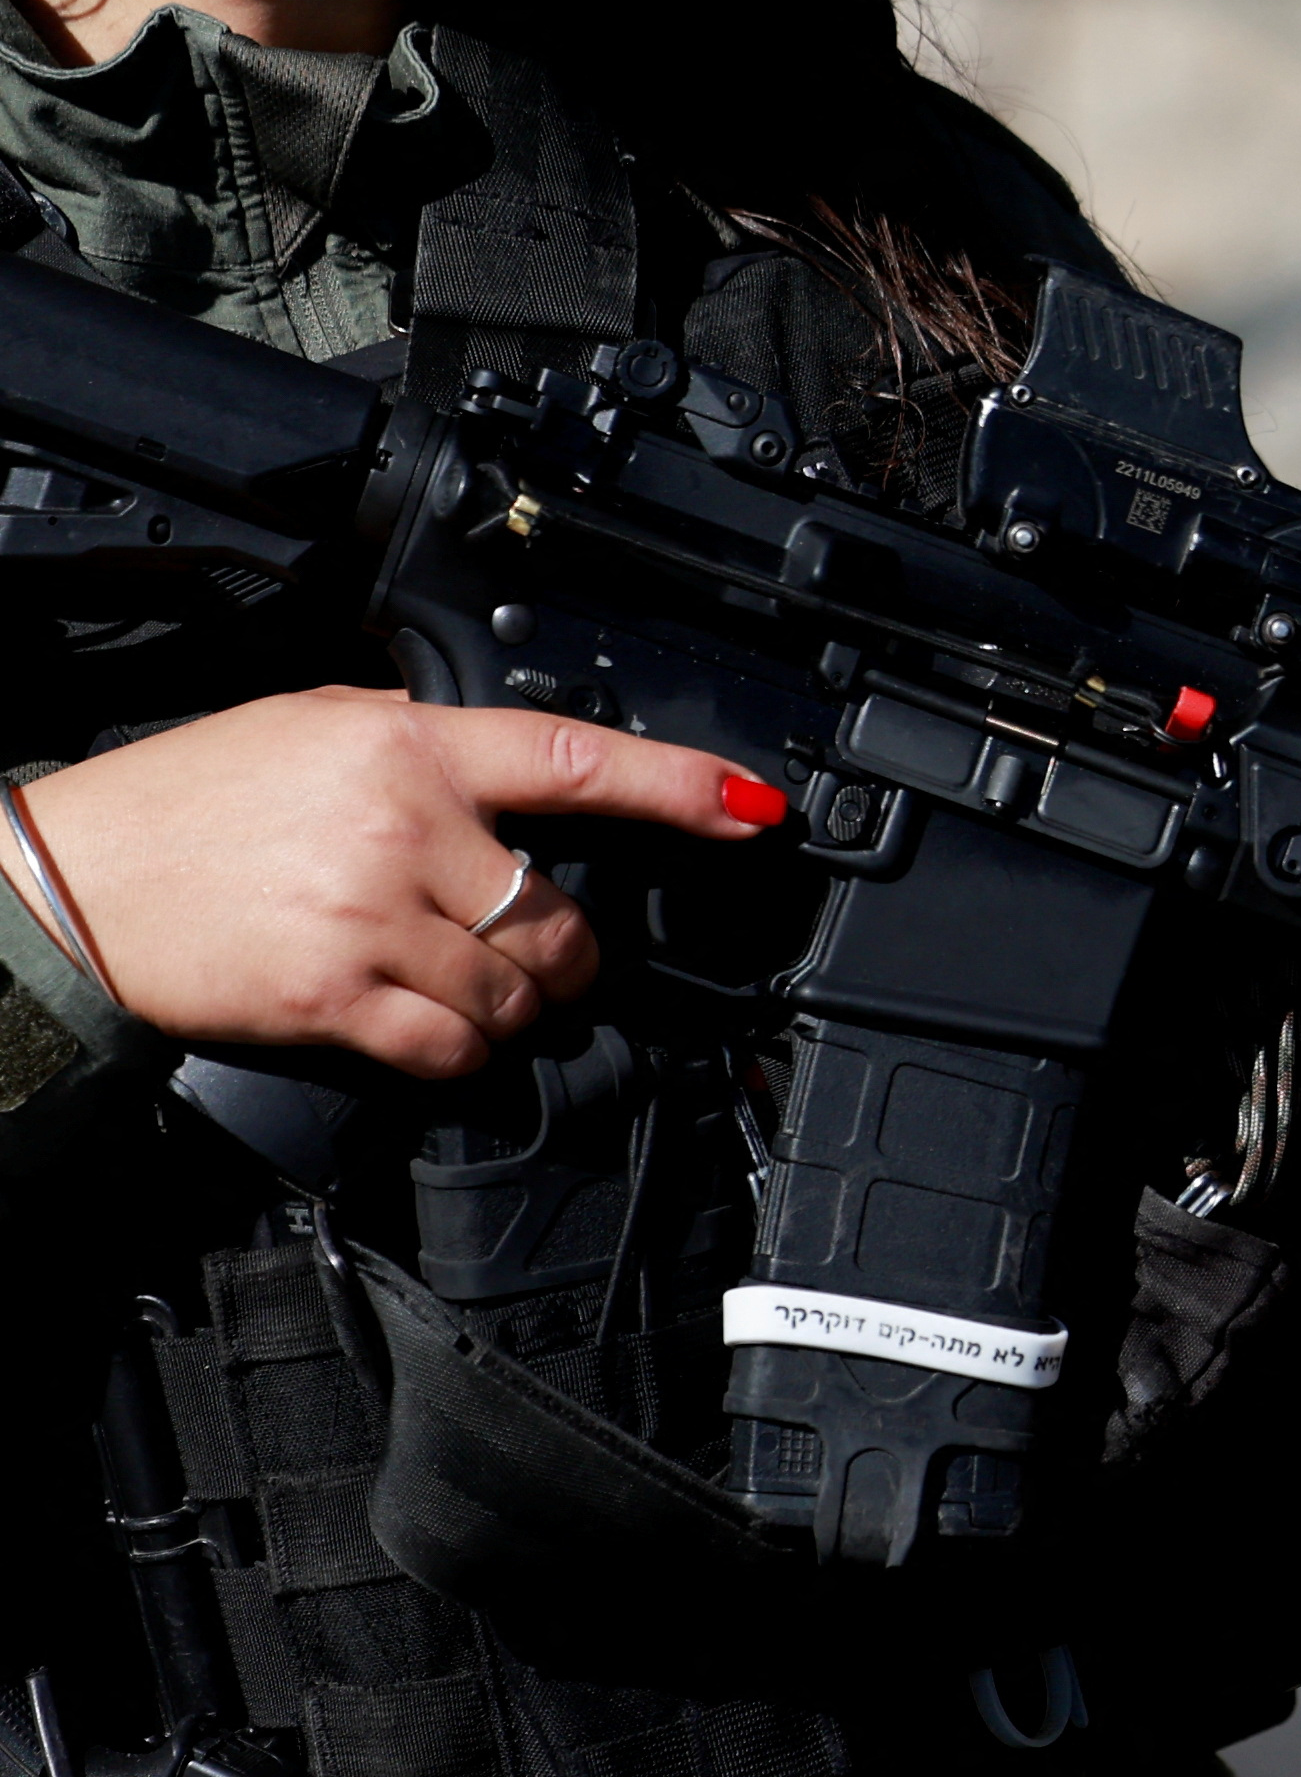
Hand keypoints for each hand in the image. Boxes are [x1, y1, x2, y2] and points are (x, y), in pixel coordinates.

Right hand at [9, 687, 783, 1075]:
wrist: (73, 881)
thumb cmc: (188, 805)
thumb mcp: (309, 725)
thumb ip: (420, 738)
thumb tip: (507, 756)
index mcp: (405, 744)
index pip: (573, 758)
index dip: (677, 786)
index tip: (752, 808)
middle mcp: (402, 825)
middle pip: (561, 917)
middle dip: (566, 954)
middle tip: (533, 955)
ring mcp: (372, 913)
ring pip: (520, 992)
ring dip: (512, 1008)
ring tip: (456, 985)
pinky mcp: (339, 994)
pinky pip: (459, 1047)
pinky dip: (462, 1051)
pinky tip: (425, 1026)